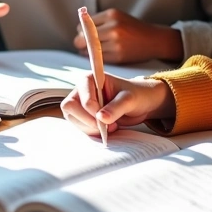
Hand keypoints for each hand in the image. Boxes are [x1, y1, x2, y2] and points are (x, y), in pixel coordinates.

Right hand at [60, 73, 174, 135]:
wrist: (142, 103)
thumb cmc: (136, 95)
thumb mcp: (130, 99)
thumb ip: (116, 107)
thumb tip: (101, 118)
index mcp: (89, 80)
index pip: (80, 98)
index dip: (91, 110)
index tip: (105, 118)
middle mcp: (82, 91)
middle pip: (70, 108)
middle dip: (87, 121)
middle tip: (105, 126)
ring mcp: (81, 105)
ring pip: (73, 120)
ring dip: (90, 128)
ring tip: (110, 126)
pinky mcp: (84, 117)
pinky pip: (81, 128)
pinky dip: (93, 132)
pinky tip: (108, 128)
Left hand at [72, 8, 182, 63]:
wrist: (154, 40)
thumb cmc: (133, 28)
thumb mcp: (117, 17)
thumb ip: (99, 21)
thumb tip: (78, 29)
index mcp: (111, 15)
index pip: (84, 24)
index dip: (81, 31)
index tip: (84, 34)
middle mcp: (113, 28)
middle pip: (82, 38)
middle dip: (80, 42)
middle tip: (84, 44)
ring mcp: (115, 43)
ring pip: (88, 50)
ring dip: (87, 51)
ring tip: (93, 49)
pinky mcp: (118, 56)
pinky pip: (98, 58)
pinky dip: (95, 57)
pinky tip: (99, 54)